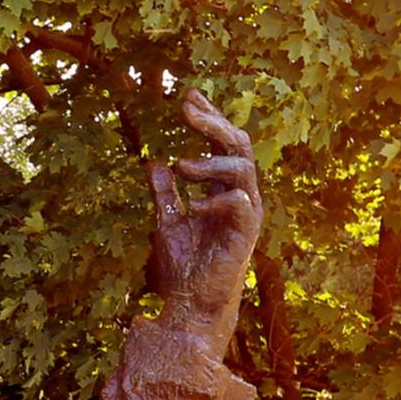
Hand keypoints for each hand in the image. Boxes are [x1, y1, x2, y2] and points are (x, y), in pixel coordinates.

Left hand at [147, 88, 262, 343]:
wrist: (191, 303)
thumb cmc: (184, 266)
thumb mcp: (166, 222)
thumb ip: (165, 194)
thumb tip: (155, 163)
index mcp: (222, 189)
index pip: (221, 144)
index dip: (209, 118)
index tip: (188, 96)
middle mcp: (238, 195)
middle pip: (238, 145)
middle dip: (214, 123)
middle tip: (186, 107)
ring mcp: (245, 213)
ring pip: (242, 168)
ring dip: (210, 161)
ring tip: (180, 166)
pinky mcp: (246, 234)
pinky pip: (239, 202)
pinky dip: (215, 198)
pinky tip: (193, 204)